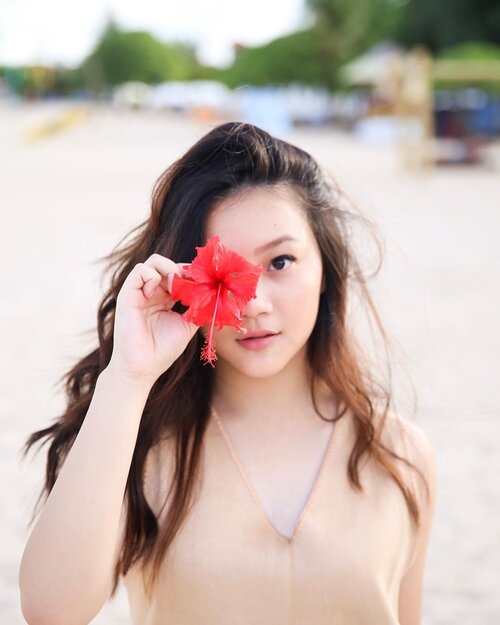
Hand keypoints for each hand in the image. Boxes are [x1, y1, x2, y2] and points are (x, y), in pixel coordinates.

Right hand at [107, 254, 198, 385]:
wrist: (143, 367)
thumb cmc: (163, 350)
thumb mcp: (187, 325)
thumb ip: (198, 308)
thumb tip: (214, 293)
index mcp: (164, 299)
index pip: (178, 274)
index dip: (191, 275)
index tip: (204, 283)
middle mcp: (151, 293)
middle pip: (167, 264)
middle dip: (183, 271)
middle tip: (192, 285)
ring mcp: (139, 292)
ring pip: (153, 262)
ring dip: (169, 269)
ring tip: (176, 287)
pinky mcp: (127, 295)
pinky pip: (139, 270)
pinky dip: (153, 276)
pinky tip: (157, 293)